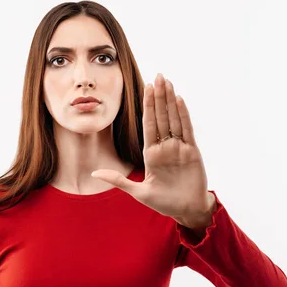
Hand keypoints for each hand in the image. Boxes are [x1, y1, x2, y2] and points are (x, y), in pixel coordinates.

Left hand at [92, 73, 214, 223]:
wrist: (187, 211)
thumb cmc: (164, 203)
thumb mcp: (138, 192)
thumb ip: (118, 180)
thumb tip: (94, 174)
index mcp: (152, 153)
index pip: (148, 124)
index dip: (147, 106)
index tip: (145, 88)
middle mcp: (165, 147)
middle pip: (162, 116)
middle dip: (159, 96)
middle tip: (158, 75)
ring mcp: (179, 148)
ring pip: (174, 119)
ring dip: (170, 100)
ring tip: (168, 82)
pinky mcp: (192, 152)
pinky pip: (186, 130)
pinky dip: (183, 115)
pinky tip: (179, 100)